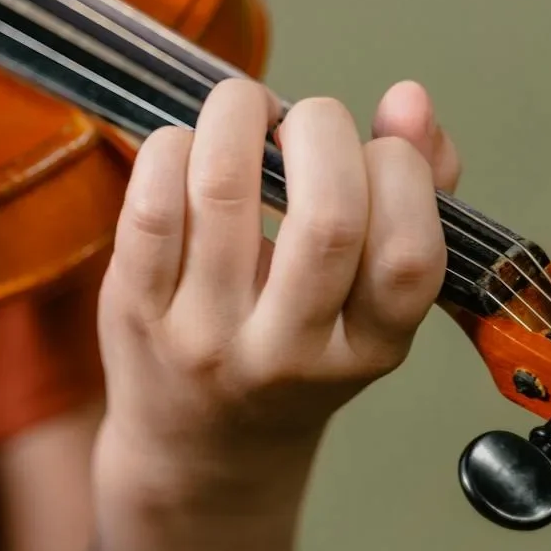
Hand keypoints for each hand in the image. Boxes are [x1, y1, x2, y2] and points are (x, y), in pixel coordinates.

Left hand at [95, 78, 460, 502]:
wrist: (198, 451)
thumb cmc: (299, 353)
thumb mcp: (372, 303)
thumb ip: (415, 196)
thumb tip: (410, 98)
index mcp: (368, 349)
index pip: (408, 255)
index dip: (403, 173)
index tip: (378, 152)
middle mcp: (288, 352)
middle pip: (326, 220)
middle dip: (322, 130)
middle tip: (307, 120)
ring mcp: (206, 333)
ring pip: (225, 189)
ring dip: (239, 115)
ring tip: (246, 109)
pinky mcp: (135, 308)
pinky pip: (150, 204)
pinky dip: (172, 147)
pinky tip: (189, 146)